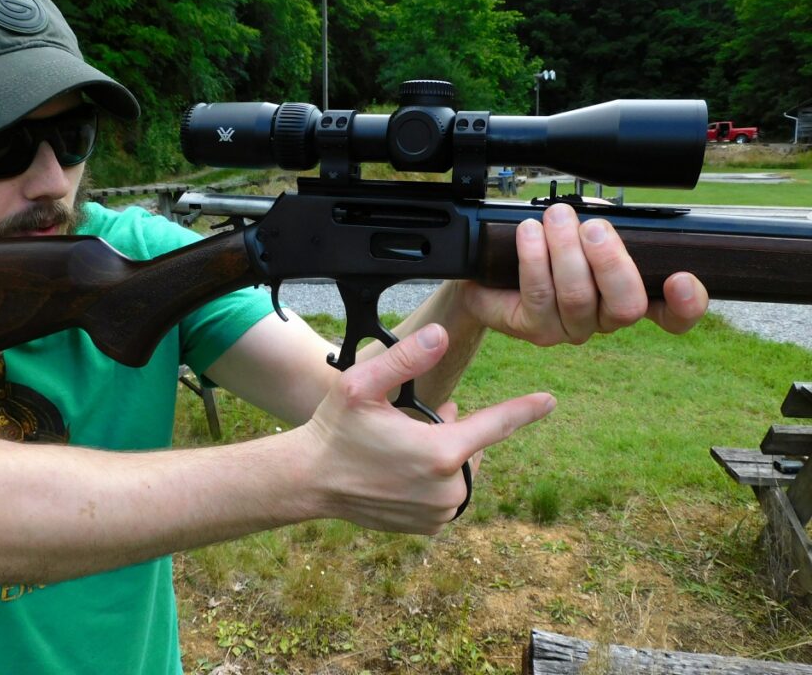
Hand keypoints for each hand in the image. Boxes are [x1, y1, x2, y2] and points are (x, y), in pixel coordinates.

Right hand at [301, 323, 554, 533]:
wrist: (310, 479)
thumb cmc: (336, 429)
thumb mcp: (363, 384)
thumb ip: (405, 358)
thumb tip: (440, 334)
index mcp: (440, 451)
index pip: (496, 425)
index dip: (525, 409)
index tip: (550, 400)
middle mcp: (446, 487)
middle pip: (475, 449)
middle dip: (460, 432)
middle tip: (430, 419)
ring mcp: (437, 511)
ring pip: (462, 474)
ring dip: (448, 456)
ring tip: (415, 443)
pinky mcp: (427, 526)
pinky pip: (447, 497)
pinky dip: (437, 481)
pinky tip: (407, 471)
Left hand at [461, 203, 708, 344]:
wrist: (490, 274)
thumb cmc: (545, 250)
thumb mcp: (581, 235)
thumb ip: (603, 231)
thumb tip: (602, 216)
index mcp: (627, 297)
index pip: (672, 315)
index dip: (686, 305)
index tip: (680, 278)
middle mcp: (604, 320)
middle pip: (625, 306)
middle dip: (610, 262)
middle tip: (594, 228)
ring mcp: (570, 329)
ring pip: (577, 297)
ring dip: (565, 250)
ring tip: (556, 217)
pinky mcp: (534, 329)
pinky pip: (538, 295)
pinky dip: (534, 258)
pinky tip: (529, 233)